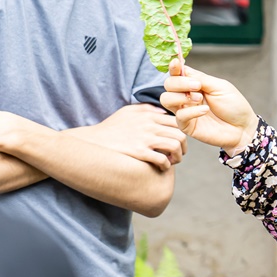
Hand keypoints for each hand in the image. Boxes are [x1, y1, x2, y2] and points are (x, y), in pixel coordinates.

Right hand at [70, 104, 186, 170]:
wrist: (92, 142)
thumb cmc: (110, 128)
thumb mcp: (127, 111)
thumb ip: (146, 109)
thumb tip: (162, 112)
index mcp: (149, 116)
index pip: (177, 122)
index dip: (182, 133)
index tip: (179, 142)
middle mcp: (149, 126)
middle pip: (180, 135)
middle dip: (184, 147)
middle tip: (179, 155)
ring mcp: (145, 139)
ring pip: (175, 146)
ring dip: (178, 157)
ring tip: (172, 162)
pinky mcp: (139, 152)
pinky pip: (162, 159)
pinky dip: (166, 165)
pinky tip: (161, 167)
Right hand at [161, 58, 258, 153]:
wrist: (242, 127)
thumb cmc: (234, 106)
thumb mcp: (220, 87)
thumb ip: (200, 78)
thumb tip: (182, 68)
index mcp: (194, 84)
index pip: (177, 73)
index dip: (174, 67)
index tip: (176, 63)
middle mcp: (187, 96)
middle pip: (168, 84)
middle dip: (180, 82)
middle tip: (197, 86)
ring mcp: (185, 110)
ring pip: (166, 99)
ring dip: (180, 96)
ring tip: (199, 98)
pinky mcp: (186, 125)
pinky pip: (179, 116)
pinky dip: (191, 111)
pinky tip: (204, 110)